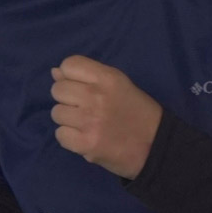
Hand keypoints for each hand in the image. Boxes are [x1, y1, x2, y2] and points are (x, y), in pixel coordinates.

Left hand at [50, 56, 161, 177]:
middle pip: (58, 90)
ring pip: (57, 113)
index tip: (80, 88)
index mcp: (107, 78)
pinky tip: (84, 138)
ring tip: (86, 125)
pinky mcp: (86, 143)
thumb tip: (54, 73)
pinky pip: (60, 135)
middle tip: (84, 110)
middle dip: (67, 100)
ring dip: (68, 120)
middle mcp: (95, 96)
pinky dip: (69, 138)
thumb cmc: (138, 113)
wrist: (157, 147)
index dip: (69, 76)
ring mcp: (89, 120)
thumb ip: (88, 77)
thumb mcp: (119, 85)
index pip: (69, 65)